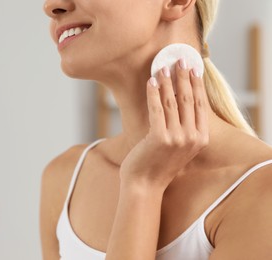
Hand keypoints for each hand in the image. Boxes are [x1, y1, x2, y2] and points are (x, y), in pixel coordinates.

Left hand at [119, 59, 208, 189]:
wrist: (144, 185)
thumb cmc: (158, 164)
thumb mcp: (178, 147)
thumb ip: (183, 128)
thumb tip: (178, 102)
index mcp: (200, 139)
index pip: (201, 105)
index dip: (197, 84)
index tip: (193, 68)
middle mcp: (192, 137)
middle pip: (189, 99)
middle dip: (183, 77)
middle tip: (179, 60)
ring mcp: (177, 138)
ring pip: (172, 101)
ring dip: (167, 81)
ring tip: (162, 67)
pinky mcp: (159, 137)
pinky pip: (157, 108)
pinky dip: (153, 92)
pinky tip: (151, 81)